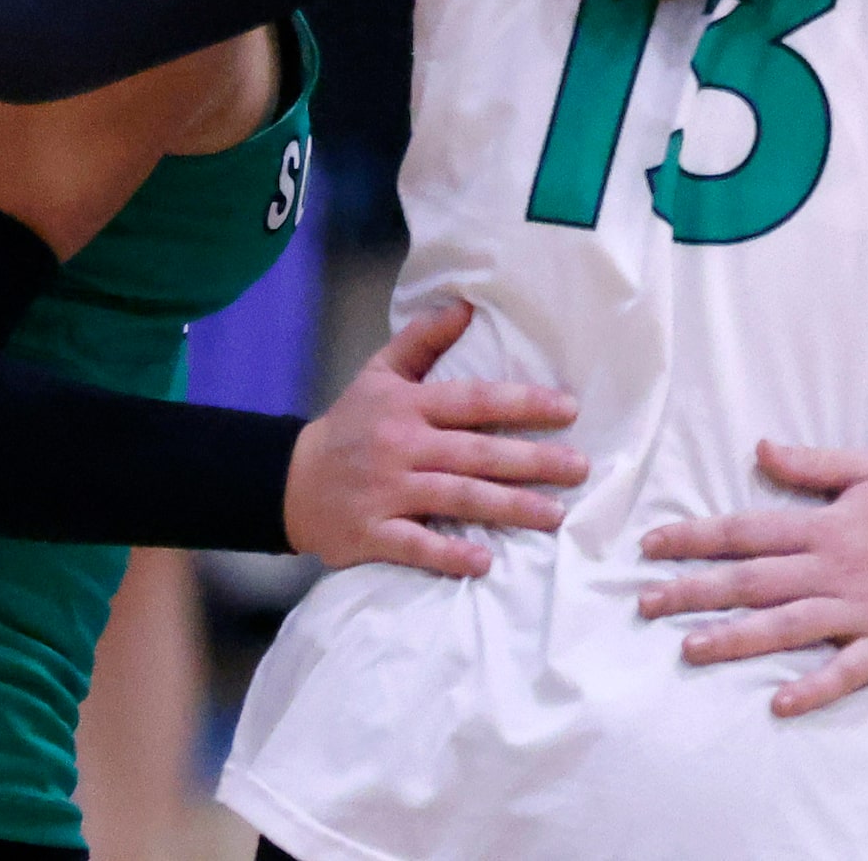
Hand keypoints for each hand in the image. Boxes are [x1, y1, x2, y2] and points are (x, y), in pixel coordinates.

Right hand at [284, 300, 585, 577]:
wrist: (287, 481)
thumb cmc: (350, 425)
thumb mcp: (379, 374)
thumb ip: (423, 340)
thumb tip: (466, 305)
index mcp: (407, 406)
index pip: (474, 400)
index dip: (523, 403)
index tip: (570, 410)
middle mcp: (400, 447)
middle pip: (475, 453)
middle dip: (531, 461)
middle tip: (580, 468)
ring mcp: (384, 491)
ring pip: (456, 498)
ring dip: (508, 507)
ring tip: (555, 514)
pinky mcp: (370, 533)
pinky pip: (414, 545)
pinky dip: (448, 555)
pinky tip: (485, 562)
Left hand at [640, 446, 867, 716]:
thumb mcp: (867, 469)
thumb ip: (811, 464)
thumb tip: (758, 448)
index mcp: (825, 526)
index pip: (748, 530)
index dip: (697, 537)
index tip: (650, 546)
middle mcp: (833, 567)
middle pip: (755, 580)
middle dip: (696, 590)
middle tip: (645, 604)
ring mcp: (859, 607)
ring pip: (789, 625)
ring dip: (738, 638)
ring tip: (689, 649)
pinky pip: (847, 669)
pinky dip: (815, 686)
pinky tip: (780, 703)